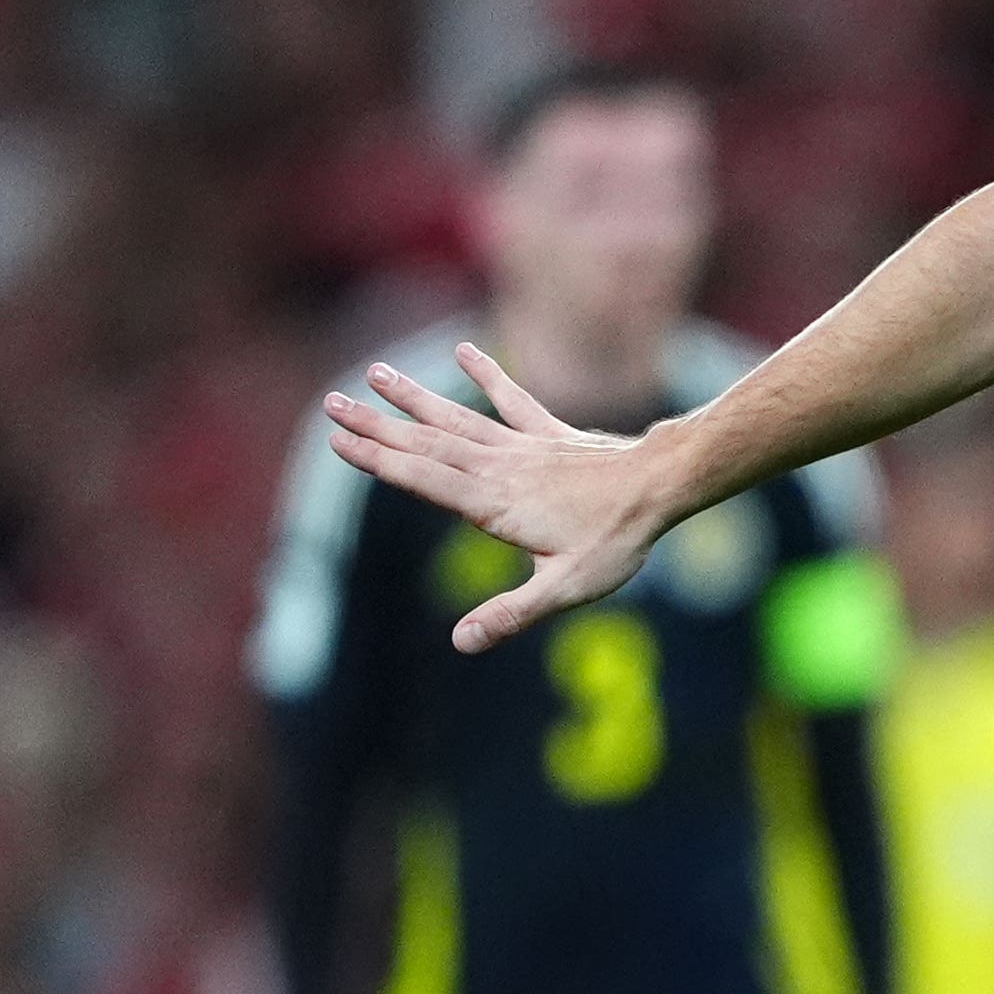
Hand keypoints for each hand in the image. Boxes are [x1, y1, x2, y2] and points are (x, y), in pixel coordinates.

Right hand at [323, 343, 672, 650]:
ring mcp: (524, 447)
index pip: (423, 480)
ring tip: (376, 372)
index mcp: (494, 503)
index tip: (337, 440)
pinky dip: (488, 374)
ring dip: (415, 398)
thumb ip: (511, 614)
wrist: (662, 486)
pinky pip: (513, 399)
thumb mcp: (565, 589)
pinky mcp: (550, 434)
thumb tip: (460, 643)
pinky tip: (464, 350)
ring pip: (458, 418)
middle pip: (427, 444)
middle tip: (330, 402)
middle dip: (377, 425)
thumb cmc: (616, 540)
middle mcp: (500, 468)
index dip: (379, 460)